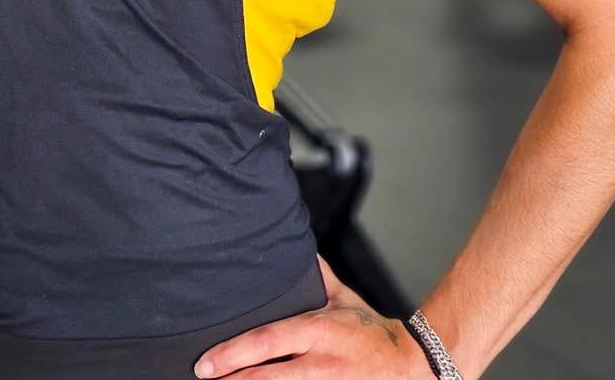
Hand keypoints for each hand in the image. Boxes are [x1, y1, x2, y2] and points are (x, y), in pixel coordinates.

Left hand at [191, 254, 431, 377]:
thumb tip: (297, 247)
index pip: (267, 342)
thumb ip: (317, 275)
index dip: (233, 354)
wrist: (411, 363)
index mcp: (319, 331)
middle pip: (267, 377)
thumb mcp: (342, 297)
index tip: (205, 363)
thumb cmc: (370, 329)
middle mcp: (321, 363)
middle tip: (203, 379)